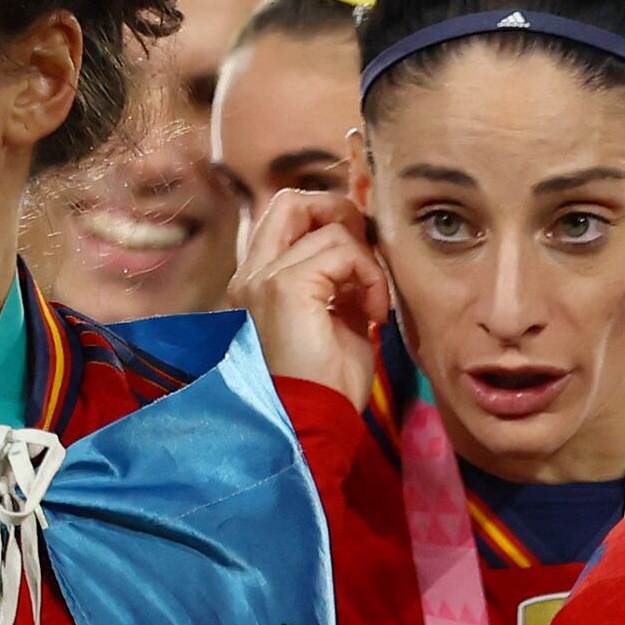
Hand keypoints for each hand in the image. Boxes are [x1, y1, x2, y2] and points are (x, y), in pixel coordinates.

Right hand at [234, 183, 392, 400]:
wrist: (310, 423)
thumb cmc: (326, 384)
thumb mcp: (337, 321)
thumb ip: (340, 282)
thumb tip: (364, 252)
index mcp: (261, 280)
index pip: (287, 216)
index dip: (331, 220)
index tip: (364, 261)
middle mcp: (253, 273)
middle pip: (292, 201)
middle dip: (342, 216)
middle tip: (368, 261)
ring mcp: (263, 278)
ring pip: (329, 228)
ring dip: (368, 263)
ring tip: (372, 307)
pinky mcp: (284, 287)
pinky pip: (342, 252)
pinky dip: (370, 277)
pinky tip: (371, 316)